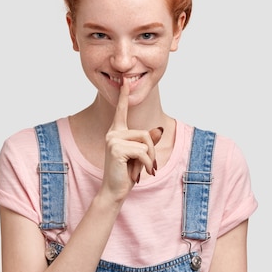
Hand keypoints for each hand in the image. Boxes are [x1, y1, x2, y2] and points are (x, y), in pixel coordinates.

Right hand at [102, 78, 162, 199]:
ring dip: (149, 160)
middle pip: (145, 134)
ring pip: (145, 143)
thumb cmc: (126, 173)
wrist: (114, 191)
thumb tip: (158, 130)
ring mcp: (113, 139)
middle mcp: (113, 133)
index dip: (123, 96)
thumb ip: (148, 142)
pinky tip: (141, 173)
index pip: (121, 111)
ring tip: (143, 171)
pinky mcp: (116, 148)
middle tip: (149, 167)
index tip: (125, 81)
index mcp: (117, 132)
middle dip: (152, 152)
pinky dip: (147, 164)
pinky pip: (142, 152)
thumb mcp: (140, 156)